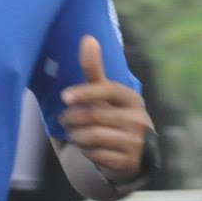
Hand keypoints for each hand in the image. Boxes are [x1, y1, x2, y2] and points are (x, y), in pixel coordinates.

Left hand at [60, 35, 152, 180]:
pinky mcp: (129, 162)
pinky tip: (86, 149)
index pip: (109, 90)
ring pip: (94, 137)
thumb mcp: (105, 94)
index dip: (86, 92)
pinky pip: (98, 156)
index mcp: (132, 99)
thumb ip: (94, 70)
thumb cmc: (112, 116)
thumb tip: (88, 38)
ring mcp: (135, 142)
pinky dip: (86, 152)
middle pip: (95, 116)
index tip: (65, 97)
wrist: (132, 153)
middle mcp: (138, 119)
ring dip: (77, 136)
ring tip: (73, 134)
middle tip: (63, 120)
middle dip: (73, 118)